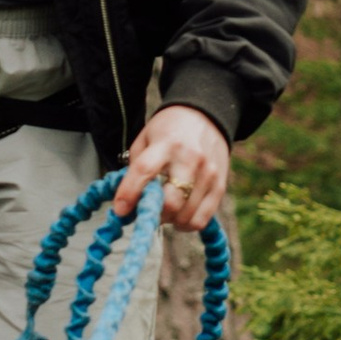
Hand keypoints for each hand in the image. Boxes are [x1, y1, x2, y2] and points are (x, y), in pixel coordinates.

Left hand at [116, 105, 231, 236]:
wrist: (206, 115)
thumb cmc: (169, 130)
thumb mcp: (146, 138)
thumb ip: (135, 168)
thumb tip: (126, 203)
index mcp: (167, 144)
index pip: (145, 170)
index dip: (130, 193)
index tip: (120, 210)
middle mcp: (190, 160)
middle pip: (171, 202)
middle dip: (154, 214)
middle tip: (148, 210)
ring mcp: (208, 175)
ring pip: (185, 216)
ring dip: (169, 220)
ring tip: (165, 209)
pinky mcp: (220, 187)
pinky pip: (201, 220)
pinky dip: (186, 224)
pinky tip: (179, 214)